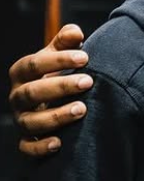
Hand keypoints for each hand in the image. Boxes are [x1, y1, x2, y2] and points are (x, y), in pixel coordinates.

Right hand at [8, 24, 90, 156]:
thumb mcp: (60, 57)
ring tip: (82, 109)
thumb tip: (76, 32)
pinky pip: (27, 148)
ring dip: (56, 116)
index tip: (86, 57)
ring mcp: (22, 120)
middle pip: (31, 92)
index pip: (32, 64)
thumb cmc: (57, 74)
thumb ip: (66, 42)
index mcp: (22, 74)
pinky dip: (40, 147)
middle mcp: (18, 97)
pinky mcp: (27, 141)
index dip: (57, 60)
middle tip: (88, 81)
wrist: (52, 102)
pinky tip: (59, 143)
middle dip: (60, 86)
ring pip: (31, 121)